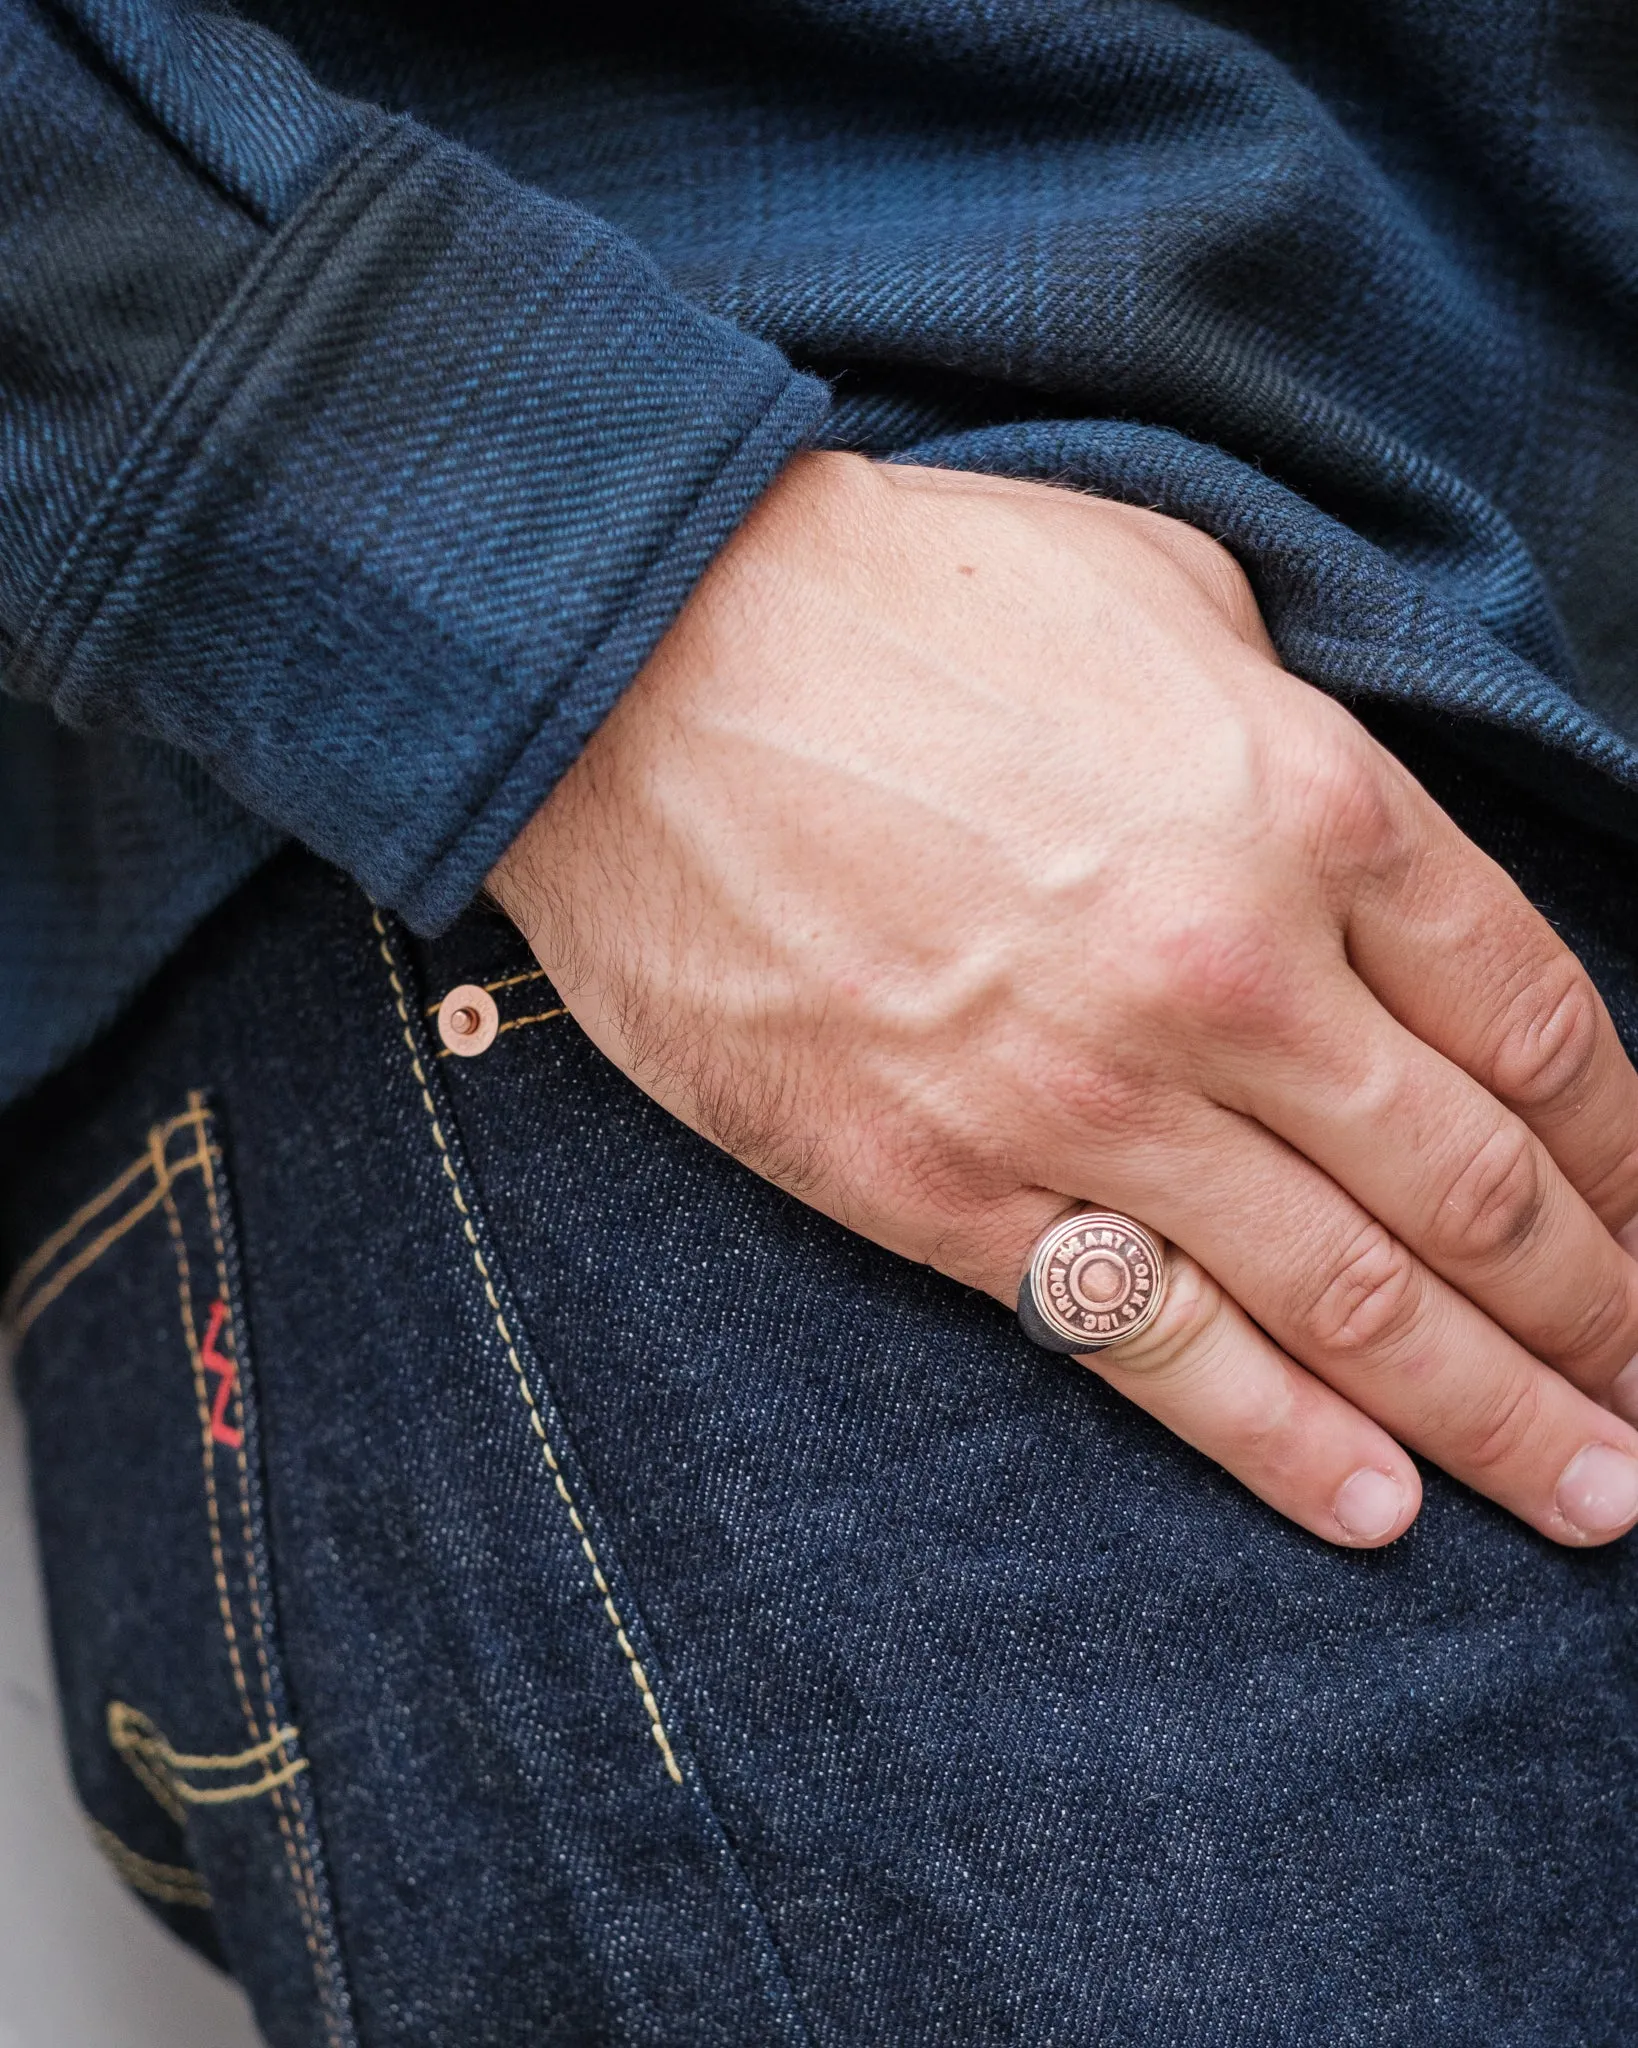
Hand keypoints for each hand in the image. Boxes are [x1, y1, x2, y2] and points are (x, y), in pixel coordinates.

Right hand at [491, 453, 1637, 1548]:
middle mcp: (1229, 971)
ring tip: (1593, 1497)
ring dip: (1496, 1415)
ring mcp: (1086, 1097)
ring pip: (1346, 1300)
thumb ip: (1307, 738)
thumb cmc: (899, 601)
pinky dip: (1280, 1440)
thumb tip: (1371, 857)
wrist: (630, 667)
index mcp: (1311, 804)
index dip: (1636, 1157)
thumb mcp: (1164, 592)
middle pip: (1477, 1194)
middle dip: (1602, 1318)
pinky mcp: (945, 1185)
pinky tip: (1379, 1508)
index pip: (1542, 1026)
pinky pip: (1150, 1341)